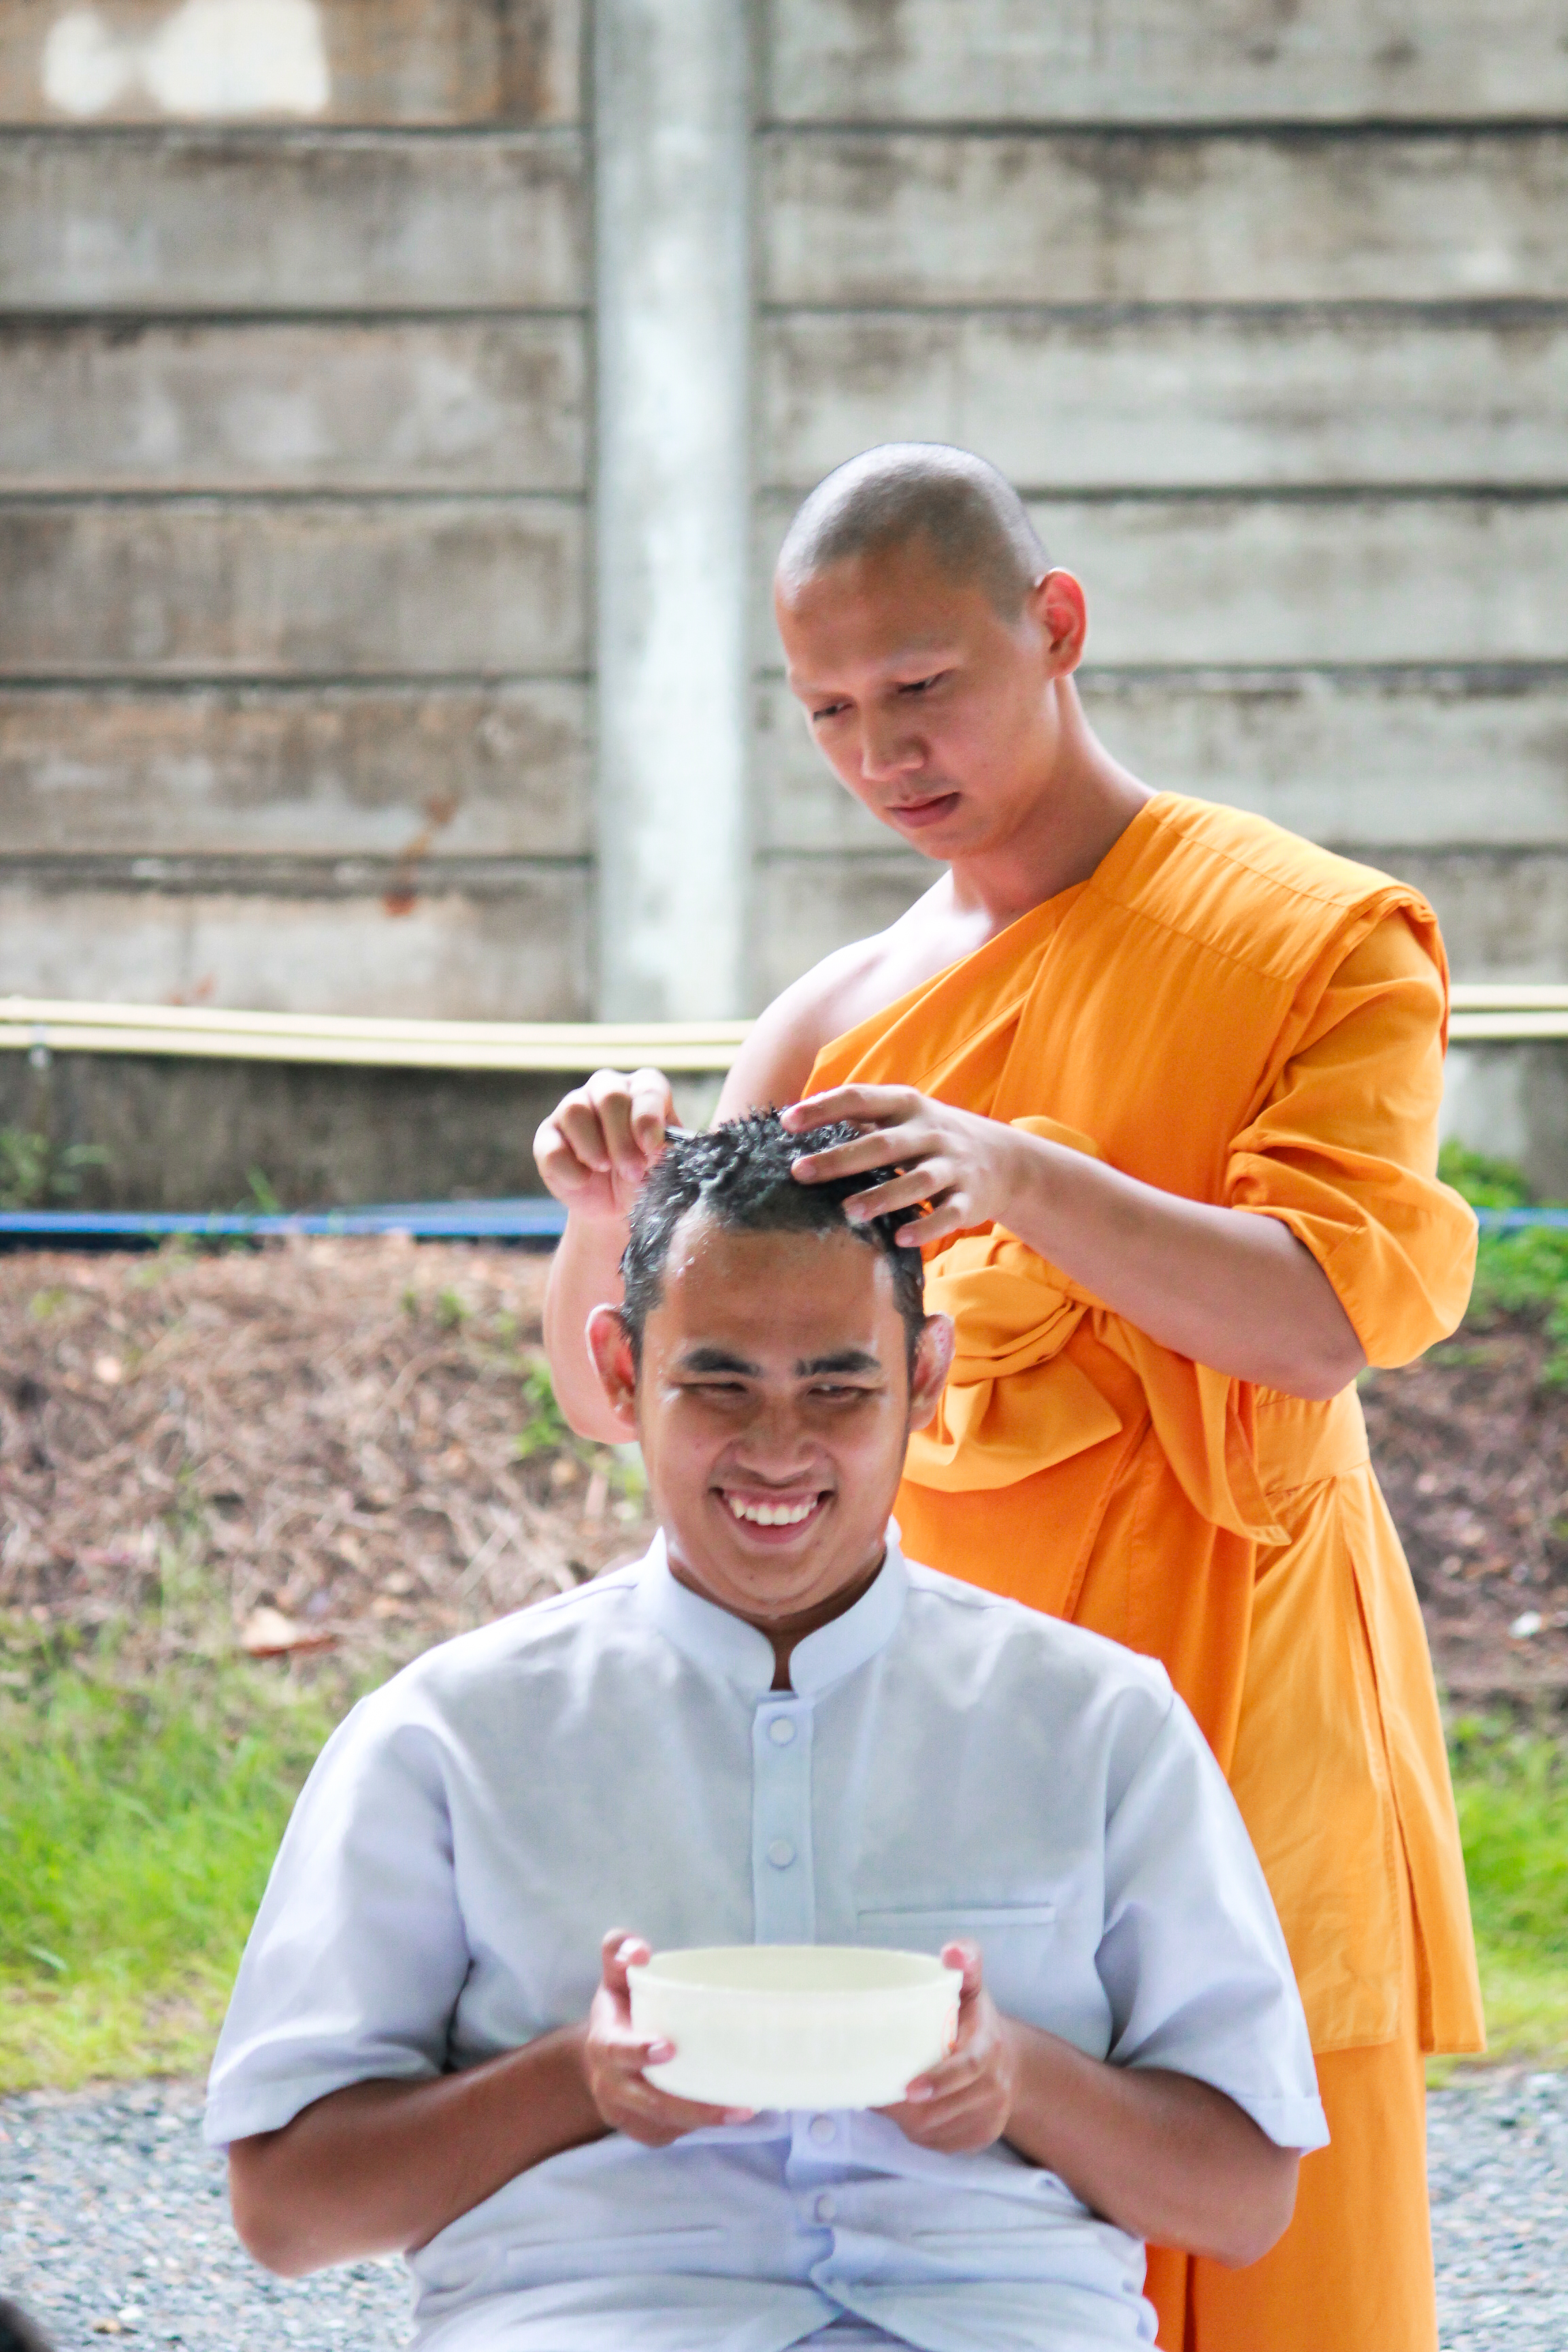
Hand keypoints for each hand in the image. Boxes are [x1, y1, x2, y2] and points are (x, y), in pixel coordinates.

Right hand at [534, 1070, 676, 1222]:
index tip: (652, 1148)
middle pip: (610, 1096)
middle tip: (632, 1170)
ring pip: (576, 1111)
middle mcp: (607, 1089)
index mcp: (643, 1089)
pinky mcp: (548, 1136)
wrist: (616, 1205)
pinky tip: (583, 1181)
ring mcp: (573, 1108)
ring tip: (605, 1169)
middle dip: (622, 1139)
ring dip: (594, 1147)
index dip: (648, 1117)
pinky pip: (552, 1146)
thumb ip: (661, 1153)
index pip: (647, 1089)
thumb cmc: (644, 1175)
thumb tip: (656, 1146)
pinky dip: (569, 1169)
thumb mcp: (661, 1166)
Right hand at [580, 1931, 753, 2147]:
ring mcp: (627, 2114)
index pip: (616, 2050)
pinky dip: (699, 2126)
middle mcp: (611, 2085)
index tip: (669, 2048)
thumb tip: (640, 1952)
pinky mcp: (644, 2131)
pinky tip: (729, 2112)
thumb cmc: (619, 2009)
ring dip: (704, 2120)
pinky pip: (673, 2133)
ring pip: (666, 2124)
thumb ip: (620, 1951)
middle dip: (690, 2106)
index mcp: (604, 2043)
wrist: (600, 2058)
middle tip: (735, 2105)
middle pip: (650, 2102)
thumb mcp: (615, 1977)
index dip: (639, 2052)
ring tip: (744, 2109)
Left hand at [783, 1086, 1030, 1248]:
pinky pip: (947, 1214)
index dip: (823, 1108)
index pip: (860, 1099)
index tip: (786, 1122)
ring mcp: (952, 1166)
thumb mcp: (903, 1116)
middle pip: (882, 1145)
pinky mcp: (970, 1200)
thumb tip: (796, 1116)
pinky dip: (926, 1227)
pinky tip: (900, 1238)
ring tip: (847, 1212)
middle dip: (840, 1158)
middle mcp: (930, 1133)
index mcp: (907, 1106)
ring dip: (882, 1197)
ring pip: (917, 1181)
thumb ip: (859, 1116)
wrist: (1005, 1159)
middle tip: (799, 1172)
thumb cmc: (932, 1138)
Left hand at [877, 1942, 1018, 2154]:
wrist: (1011, 2064)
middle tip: (875, 2087)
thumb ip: (966, 1963)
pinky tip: (908, 2113)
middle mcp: (994, 2088)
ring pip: (936, 2130)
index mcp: (988, 2047)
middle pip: (942, 2107)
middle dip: (905, 2105)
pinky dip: (919, 2132)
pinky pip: (940, 2144)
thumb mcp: (972, 1987)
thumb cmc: (977, 2021)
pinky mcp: (979, 2139)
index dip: (940, 2079)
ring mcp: (989, 2118)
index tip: (909, 2088)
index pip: (968, 2068)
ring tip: (887, 2097)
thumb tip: (951, 1951)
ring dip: (906, 2119)